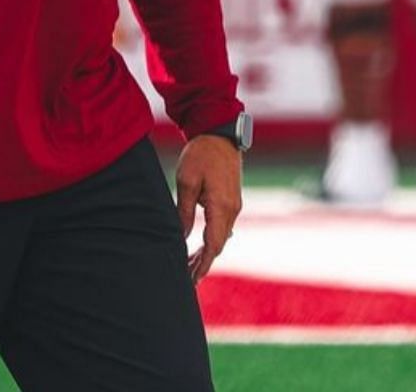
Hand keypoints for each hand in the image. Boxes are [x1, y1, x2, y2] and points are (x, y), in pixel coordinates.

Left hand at [175, 134, 243, 281]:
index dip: (203, 263)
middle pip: (219, 244)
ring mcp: (234, 205)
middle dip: (204, 262)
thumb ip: (184, 211)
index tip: (193, 277)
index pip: (213, 244)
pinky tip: (201, 247)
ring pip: (221, 236)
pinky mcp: (231, 200)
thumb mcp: (187, 182)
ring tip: (191, 266)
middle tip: (188, 279)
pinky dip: (212, 239)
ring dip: (208, 252)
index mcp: (222, 206)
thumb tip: (181, 236)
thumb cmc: (200, 156)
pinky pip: (222, 227)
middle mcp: (232, 209)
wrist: (220, 135)